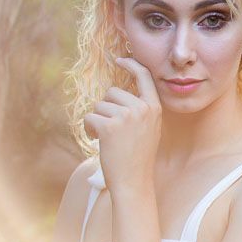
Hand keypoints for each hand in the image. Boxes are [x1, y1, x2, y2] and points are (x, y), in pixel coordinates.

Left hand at [84, 57, 161, 195]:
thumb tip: (118, 93)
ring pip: (99, 105)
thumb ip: (139, 109)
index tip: (120, 59)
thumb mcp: (148, 128)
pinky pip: (90, 117)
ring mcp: (125, 116)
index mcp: (153, 107)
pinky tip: (97, 140)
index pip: (143, 76)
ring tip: (106, 138)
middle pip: (112, 92)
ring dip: (97, 120)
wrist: (134, 181)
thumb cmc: (138, 157)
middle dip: (106, 108)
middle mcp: (141, 108)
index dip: (131, 65)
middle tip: (111, 129)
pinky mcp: (109, 126)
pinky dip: (88, 128)